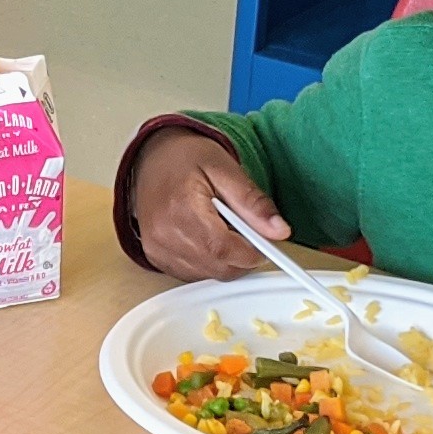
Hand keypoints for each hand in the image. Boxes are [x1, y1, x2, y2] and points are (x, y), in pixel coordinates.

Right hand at [128, 128, 287, 280]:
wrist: (152, 158)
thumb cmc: (187, 158)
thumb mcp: (226, 169)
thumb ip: (253, 202)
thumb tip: (280, 231)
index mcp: (180, 209)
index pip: (223, 249)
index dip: (251, 252)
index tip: (265, 243)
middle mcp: (163, 234)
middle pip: (217, 267)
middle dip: (241, 257)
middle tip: (245, 230)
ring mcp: (156, 249)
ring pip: (208, 274)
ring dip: (225, 260)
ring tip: (222, 228)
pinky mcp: (155, 257)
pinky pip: (193, 274)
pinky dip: (209, 262)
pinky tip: (207, 237)